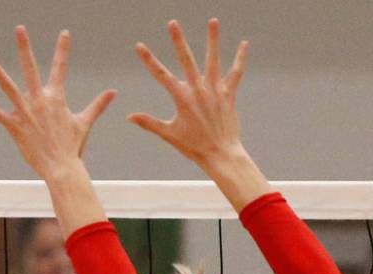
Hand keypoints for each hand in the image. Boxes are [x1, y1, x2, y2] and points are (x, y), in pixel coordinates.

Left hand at [0, 26, 116, 178]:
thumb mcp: (84, 123)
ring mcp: (25, 112)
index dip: (63, 50)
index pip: (60, 68)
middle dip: (25, 48)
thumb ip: (98, 105)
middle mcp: (39, 101)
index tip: (64, 33)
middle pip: (30, 69)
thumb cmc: (72, 147)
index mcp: (56, 98)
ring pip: (9, 87)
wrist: (61, 168)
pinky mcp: (15, 126)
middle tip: (20, 29)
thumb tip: (114, 92)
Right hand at [128, 18, 248, 171]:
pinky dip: (240, 58)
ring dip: (213, 40)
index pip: (161, 75)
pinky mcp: (229, 94)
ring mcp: (215, 90)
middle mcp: (199, 90)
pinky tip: (243, 44)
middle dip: (178, 41)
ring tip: (213, 20)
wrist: (220, 154)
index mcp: (182, 99)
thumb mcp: (169, 134)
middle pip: (187, 60)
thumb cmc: (194, 147)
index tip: (140, 46)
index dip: (149, 60)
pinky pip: (236, 72)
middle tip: (172, 23)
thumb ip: (149, 122)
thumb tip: (129, 117)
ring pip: (214, 60)